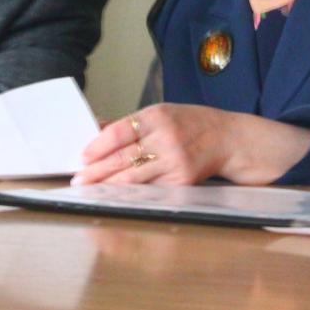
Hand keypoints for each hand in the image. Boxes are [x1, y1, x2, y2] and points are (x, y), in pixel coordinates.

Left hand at [72, 103, 309, 185]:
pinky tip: (116, 197)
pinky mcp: (183, 181)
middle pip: (123, 156)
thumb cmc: (192, 124)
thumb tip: (95, 129)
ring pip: (134, 177)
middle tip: (79, 178)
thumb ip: (131, 123)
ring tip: (91, 189)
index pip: (120, 130)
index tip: (83, 156)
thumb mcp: (163, 113)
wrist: (230, 139)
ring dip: (108, 185)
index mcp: (158, 115)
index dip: (98, 145)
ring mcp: (175, 160)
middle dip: (97, 170)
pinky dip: (131, 194)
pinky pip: (151, 189)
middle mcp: (166, 136)